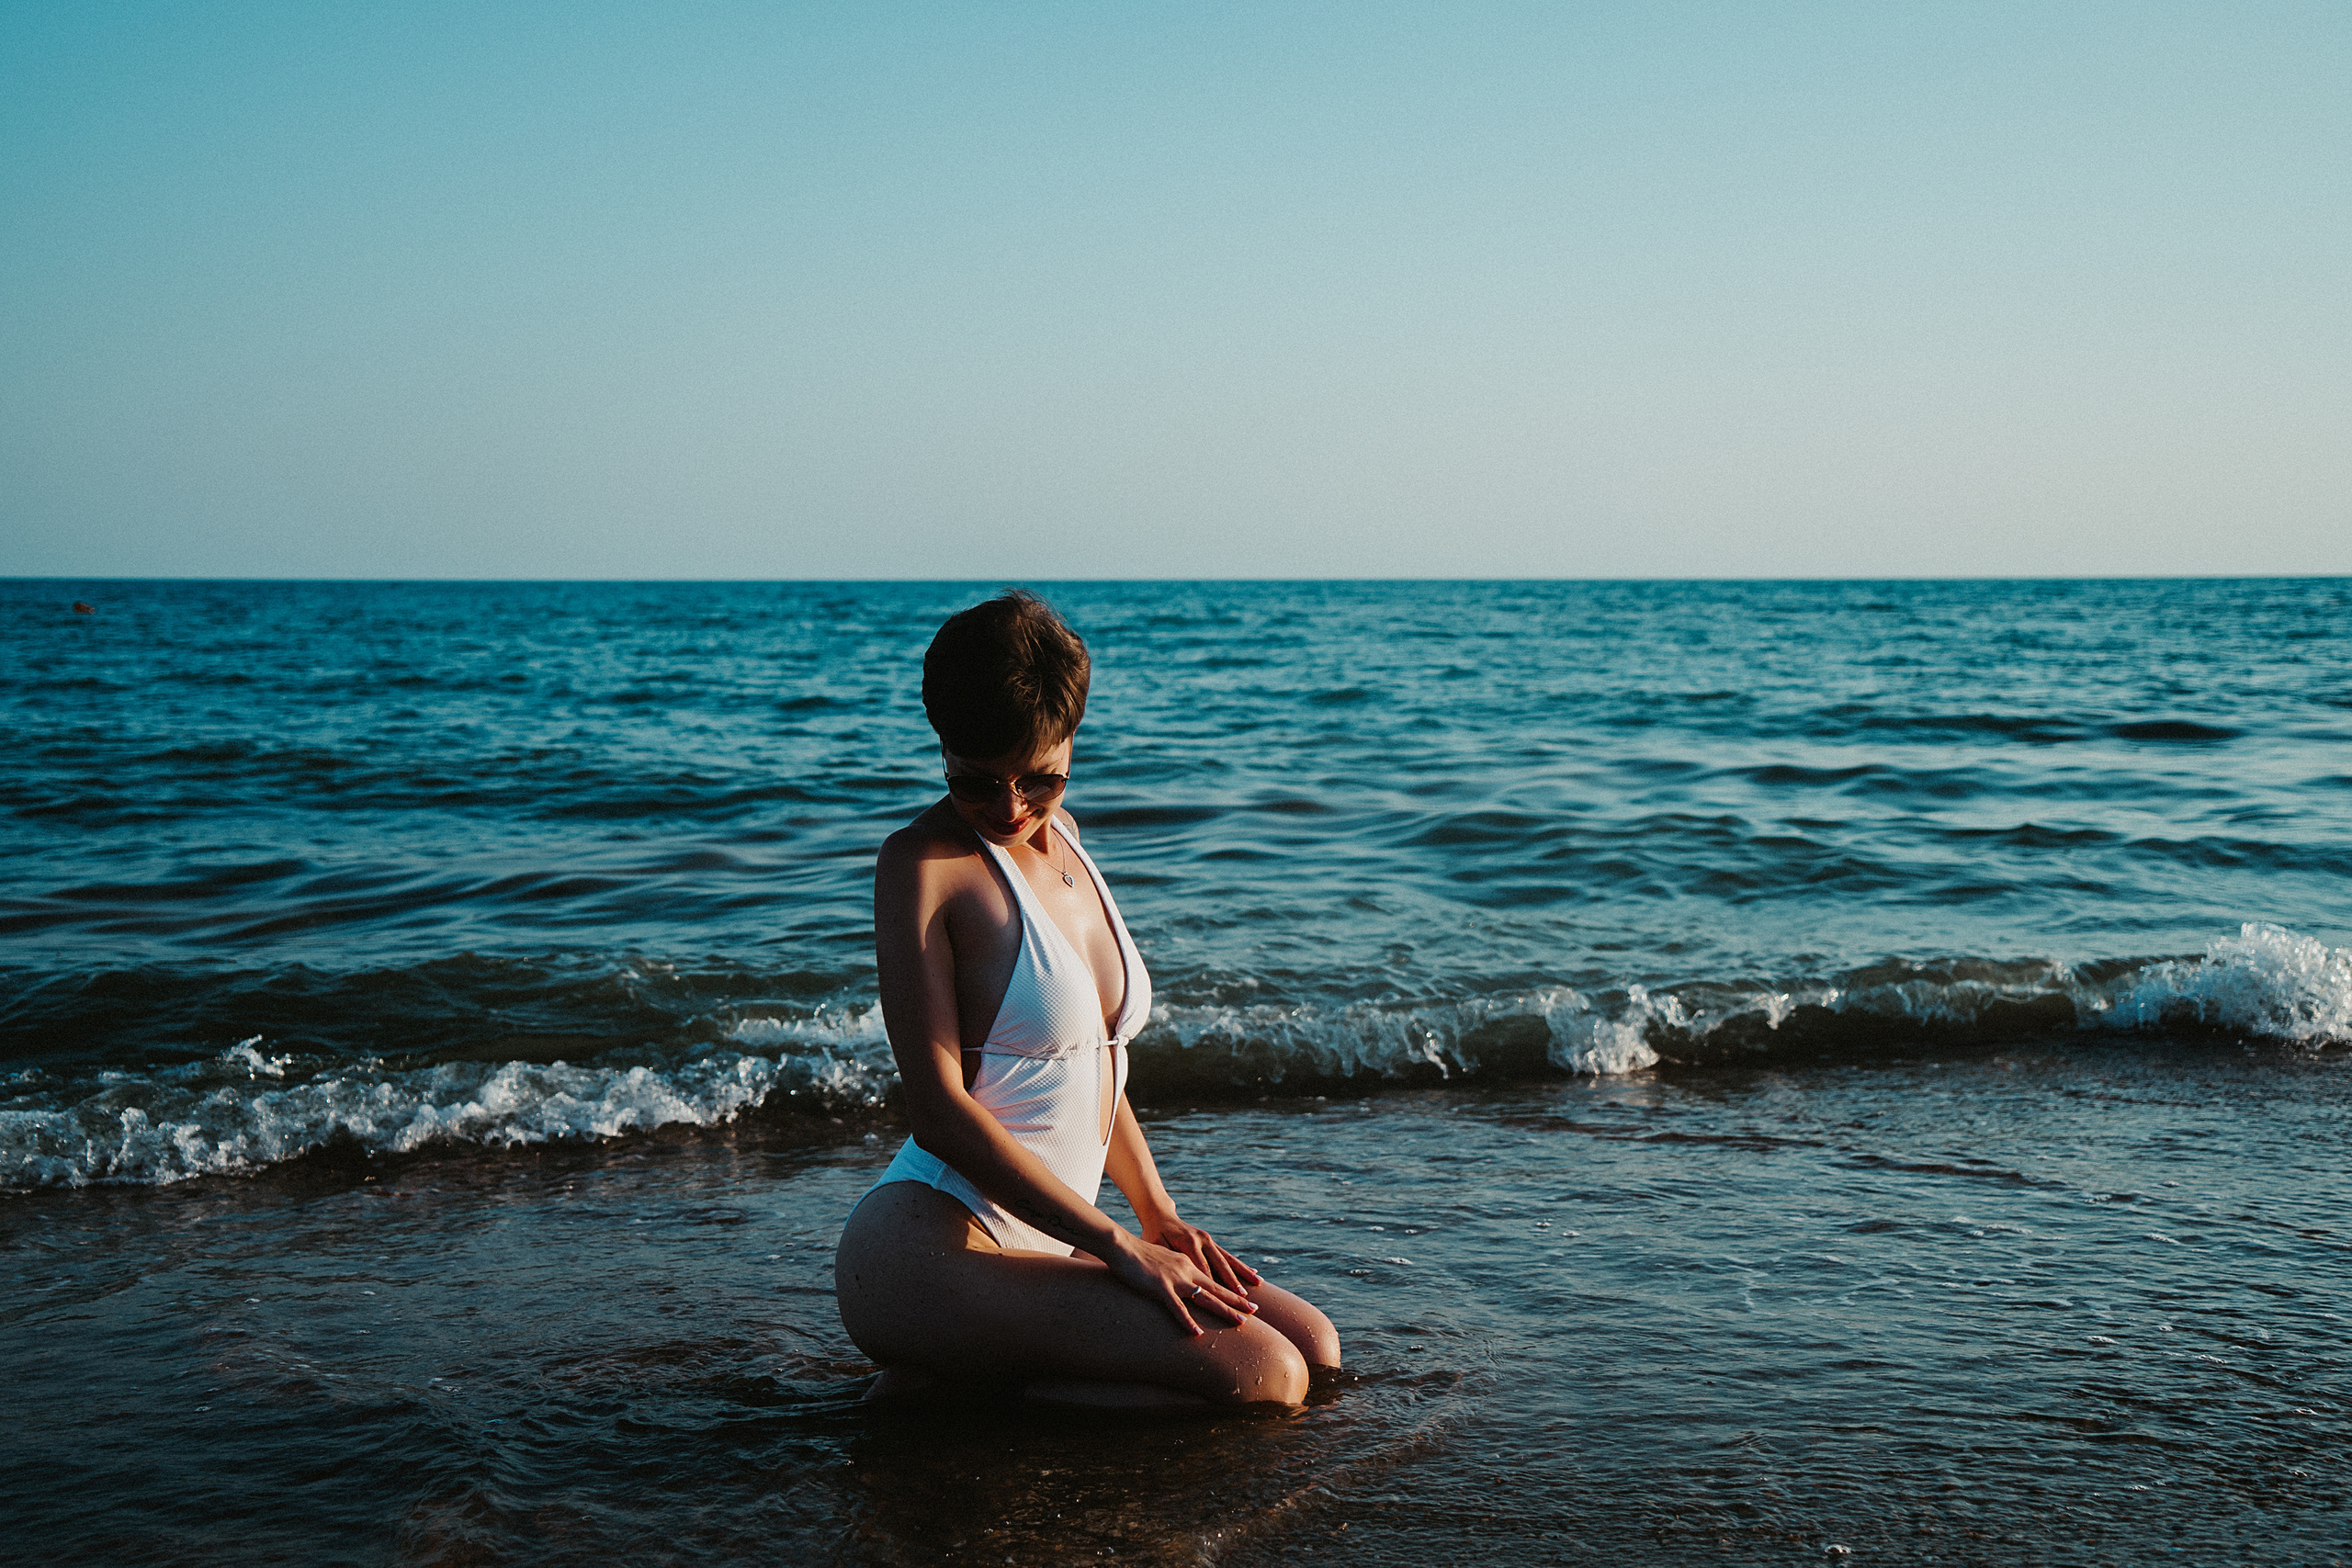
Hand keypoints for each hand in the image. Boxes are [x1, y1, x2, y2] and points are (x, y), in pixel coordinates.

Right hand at [1105, 1228, 1259, 1336]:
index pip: (1215, 1279)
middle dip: (1237, 1301)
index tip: (1247, 1299)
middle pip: (1217, 1288)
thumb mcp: (1163, 1262)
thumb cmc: (1139, 1255)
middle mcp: (1186, 1269)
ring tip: (1240, 1323)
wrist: (1121, 1245)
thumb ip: (1174, 1272)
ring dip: (1224, 1311)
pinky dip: (1187, 1321)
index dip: (1232, 1290)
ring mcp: (1174, 1278)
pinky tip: (1196, 1333)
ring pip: (1205, 1298)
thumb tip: (1182, 1286)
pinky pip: (1176, 1307)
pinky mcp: (1160, 1286)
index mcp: (1188, 1263)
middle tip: (1255, 1311)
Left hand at [1145, 1215, 1262, 1296]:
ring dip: (1243, 1273)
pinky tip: (1253, 1273)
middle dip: (1233, 1283)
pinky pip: (1227, 1255)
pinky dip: (1240, 1265)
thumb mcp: (1155, 1246)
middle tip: (1244, 1298)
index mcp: (1189, 1243)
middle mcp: (1202, 1241)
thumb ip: (1166, 1258)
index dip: (1212, 1287)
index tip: (1222, 1302)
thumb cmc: (1153, 1235)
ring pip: (1228, 1260)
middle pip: (1220, 1265)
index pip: (1203, 1269)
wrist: (1159, 1216)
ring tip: (1258, 1283)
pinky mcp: (1211, 1241)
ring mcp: (1208, 1240)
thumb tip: (1174, 1274)